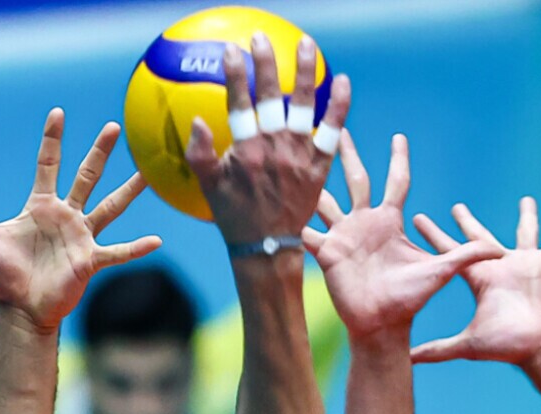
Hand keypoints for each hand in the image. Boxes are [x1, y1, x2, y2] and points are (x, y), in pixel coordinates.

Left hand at [0, 110, 159, 331]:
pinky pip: (117, 252)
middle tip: (116, 126)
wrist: (19, 308)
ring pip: (110, 207)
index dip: (52, 140)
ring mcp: (81, 236)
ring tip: (151, 172)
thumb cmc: (2, 275)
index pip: (48, 164)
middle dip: (100, 152)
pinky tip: (157, 240)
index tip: (58, 112)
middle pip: (86, 176)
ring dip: (129, 191)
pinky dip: (136, 248)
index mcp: (40, 205)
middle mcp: (65, 215)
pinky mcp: (90, 260)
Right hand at [185, 35, 349, 244]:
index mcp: (244, 150)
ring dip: (304, 72)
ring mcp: (298, 155)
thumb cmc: (234, 215)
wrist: (267, 247)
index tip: (231, 50)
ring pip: (302, 105)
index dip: (235, 74)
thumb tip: (197, 120)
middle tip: (261, 38)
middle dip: (265, 63)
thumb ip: (200, 154)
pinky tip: (343, 82)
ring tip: (307, 45)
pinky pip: (332, 130)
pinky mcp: (319, 165)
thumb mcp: (209, 187)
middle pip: (269, 96)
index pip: (238, 103)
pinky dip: (339, 106)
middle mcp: (273, 147)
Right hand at [302, 131, 499, 341]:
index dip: (398, 160)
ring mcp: (342, 236)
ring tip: (296, 159)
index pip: (396, 182)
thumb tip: (501, 249)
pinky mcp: (326, 253)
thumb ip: (466, 255)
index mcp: (390, 222)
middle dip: (348, 155)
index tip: (399, 138)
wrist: (382, 325)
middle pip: (356, 180)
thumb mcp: (441, 271)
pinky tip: (275, 205)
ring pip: (324, 201)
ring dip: (313, 181)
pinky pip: (307, 233)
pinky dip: (293, 221)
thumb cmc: (411, 299)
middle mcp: (364, 223)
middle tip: (339, 129)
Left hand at [411, 197, 540, 366]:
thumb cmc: (509, 347)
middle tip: (456, 206)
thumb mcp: (468, 344)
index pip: (452, 253)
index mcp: (481, 279)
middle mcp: (501, 268)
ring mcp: (527, 264)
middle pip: (480, 238)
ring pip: (525, 232)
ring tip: (526, 199)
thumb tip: (406, 359)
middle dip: (467, 222)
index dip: (435, 236)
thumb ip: (437, 349)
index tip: (418, 219)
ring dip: (527, 216)